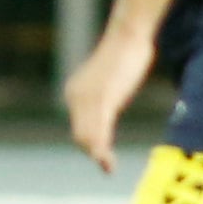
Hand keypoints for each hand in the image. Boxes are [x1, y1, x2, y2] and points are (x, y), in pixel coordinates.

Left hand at [63, 28, 155, 172]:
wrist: (128, 35)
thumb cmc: (124, 55)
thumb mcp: (109, 80)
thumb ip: (104, 95)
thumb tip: (107, 105)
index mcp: (74, 93)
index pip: (77, 125)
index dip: (89, 142)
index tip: (101, 156)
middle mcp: (75, 96)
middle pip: (80, 134)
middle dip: (93, 151)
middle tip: (107, 166)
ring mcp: (87, 99)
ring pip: (88, 135)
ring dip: (98, 154)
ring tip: (107, 167)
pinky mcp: (102, 100)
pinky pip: (99, 130)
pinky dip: (101, 149)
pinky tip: (107, 160)